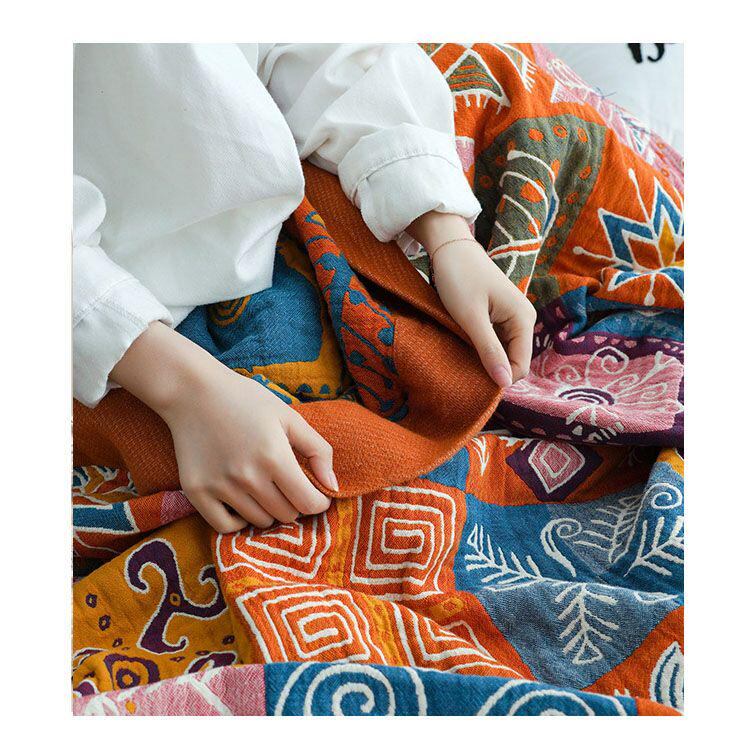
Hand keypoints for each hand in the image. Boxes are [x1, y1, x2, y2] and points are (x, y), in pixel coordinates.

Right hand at [111, 323, 336, 532]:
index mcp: (275, 456)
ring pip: (260, 521)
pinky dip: (238, 520)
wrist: (194, 392)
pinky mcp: (197, 492)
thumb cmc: (247, 401)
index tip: (315, 493)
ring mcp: (220, 487)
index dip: (318, 502)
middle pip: (286, 514)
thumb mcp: (289, 417)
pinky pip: (226, 527)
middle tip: (286, 484)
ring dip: (268, 509)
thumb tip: (334, 487)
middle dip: (294, 502)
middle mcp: (248, 476)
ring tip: (264, 486)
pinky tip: (242, 501)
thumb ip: (318, 450)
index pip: (309, 503)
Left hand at [431, 238, 535, 385]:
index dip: (499, 377)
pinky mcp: (500, 316)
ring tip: (461, 352)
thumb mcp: (472, 318)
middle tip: (462, 364)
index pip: (520, 365)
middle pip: (513, 360)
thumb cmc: (460, 278)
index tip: (470, 378)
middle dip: (492, 368)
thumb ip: (489, 351)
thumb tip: (505, 384)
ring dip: (485, 358)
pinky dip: (481, 347)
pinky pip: (496, 342)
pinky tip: (464, 343)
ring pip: (503, 352)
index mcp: (524, 319)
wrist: (450, 249)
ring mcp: (513, 318)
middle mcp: (524, 319)